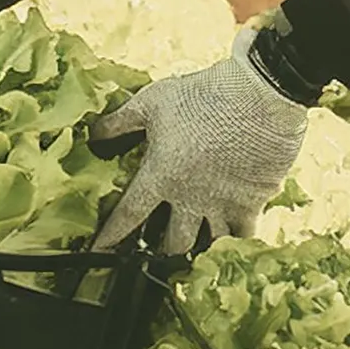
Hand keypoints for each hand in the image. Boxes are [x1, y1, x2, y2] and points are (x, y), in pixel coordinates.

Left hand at [88, 24, 312, 255]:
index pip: (128, 216)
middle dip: (161, 252)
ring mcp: (223, 205)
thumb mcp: (152, 102)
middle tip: (157, 252)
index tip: (99, 251)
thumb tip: (93, 135)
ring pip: (208, 245)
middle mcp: (190, 199)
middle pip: (171, 244)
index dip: (110, 236)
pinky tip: (234, 241)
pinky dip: (237, 240)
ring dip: (200, 250)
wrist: (257, 94)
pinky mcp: (253, 202)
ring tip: (195, 253)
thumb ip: (120, 121)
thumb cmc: (201, 95)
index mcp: (161, 177)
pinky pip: (244, 235)